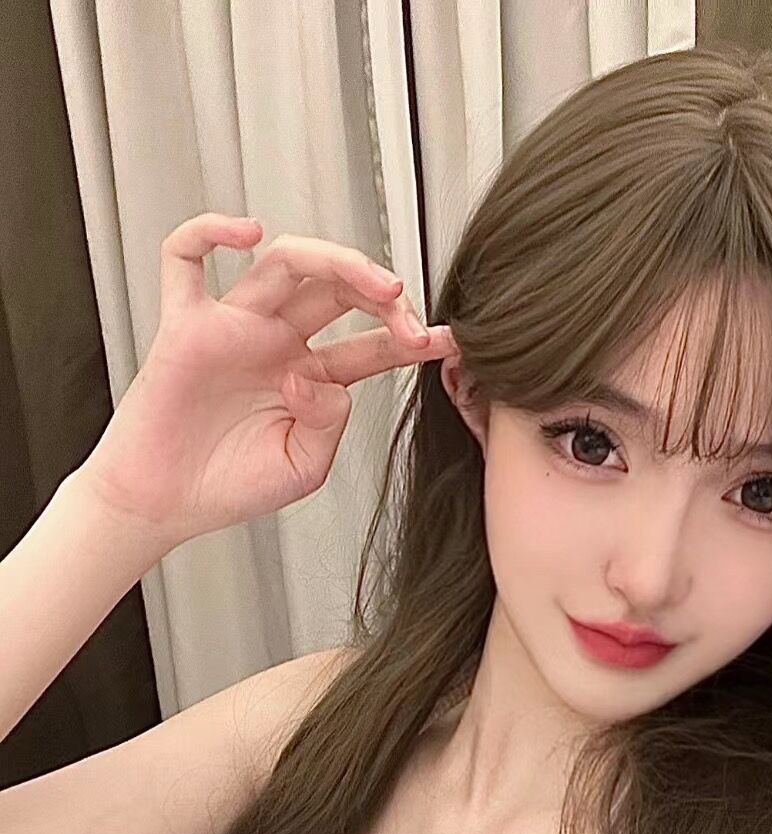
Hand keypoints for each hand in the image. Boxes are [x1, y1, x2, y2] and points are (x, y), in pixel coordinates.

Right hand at [81, 212, 455, 548]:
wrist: (164, 504)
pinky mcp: (185, 325)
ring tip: (372, 281)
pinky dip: (210, 232)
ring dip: (333, 260)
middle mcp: (277, 342)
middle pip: (336, 289)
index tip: (446, 338)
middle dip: (379, 293)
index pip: (369, 343)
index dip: (408, 336)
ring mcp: (233, 327)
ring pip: (284, 264)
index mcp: (312, 376)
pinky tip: (247, 232)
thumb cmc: (230, 487)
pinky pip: (186, 259)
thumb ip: (329, 423)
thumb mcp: (303, 468)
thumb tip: (321, 378)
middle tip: (407, 308)